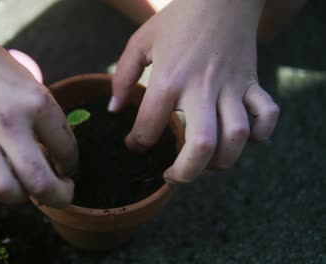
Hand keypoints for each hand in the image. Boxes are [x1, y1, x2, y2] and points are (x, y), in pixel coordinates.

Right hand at [0, 26, 77, 206]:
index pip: (67, 151)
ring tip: (20, 185)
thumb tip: (56, 163)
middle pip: (39, 181)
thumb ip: (46, 122)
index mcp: (36, 103)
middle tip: (61, 192)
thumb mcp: (32, 86)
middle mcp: (7, 122)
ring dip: (17, 197)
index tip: (66, 167)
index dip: (72, 166)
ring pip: (1, 190)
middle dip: (59, 196)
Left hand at [109, 0, 278, 182]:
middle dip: (186, 173)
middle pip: (201, 146)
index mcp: (169, 79)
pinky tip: (245, 139)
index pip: (149, 128)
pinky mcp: (252, 83)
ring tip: (205, 164)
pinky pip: (268, 114)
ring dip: (222, 161)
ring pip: (237, 137)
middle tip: (173, 176)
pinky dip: (262, 133)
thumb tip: (114, 109)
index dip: (136, 143)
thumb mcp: (140, 43)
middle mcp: (202, 88)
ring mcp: (232, 86)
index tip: (134, 144)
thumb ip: (122, 77)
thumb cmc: (177, 20)